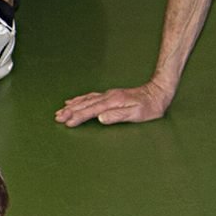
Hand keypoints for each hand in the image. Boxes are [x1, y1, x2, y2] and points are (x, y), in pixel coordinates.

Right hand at [57, 76, 175, 127]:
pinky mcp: (110, 95)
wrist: (158, 93)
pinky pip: (90, 96)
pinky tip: (73, 101)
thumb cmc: (150, 107)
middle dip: (70, 111)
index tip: (67, 122)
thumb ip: (118, 115)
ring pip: (85, 100)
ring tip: (60, 111)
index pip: (91, 110)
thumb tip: (101, 118)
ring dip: (72, 106)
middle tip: (57, 118)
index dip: (79, 117)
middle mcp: (108, 96)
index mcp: (113, 102)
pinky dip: (80, 99)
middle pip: (85, 104)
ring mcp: (108, 95)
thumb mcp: (137, 114)